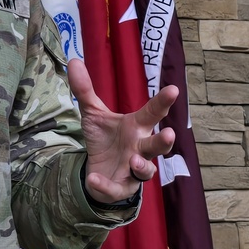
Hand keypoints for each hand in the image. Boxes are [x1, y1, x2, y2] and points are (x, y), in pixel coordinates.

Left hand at [67, 58, 177, 204]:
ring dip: (143, 166)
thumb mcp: (92, 113)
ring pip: (146, 170)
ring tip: (134, 160)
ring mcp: (134, 170)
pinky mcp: (121, 187)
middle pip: (156, 145)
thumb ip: (85, 89)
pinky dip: (105, 185)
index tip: (174, 89)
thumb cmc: (104, 139)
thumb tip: (74, 60)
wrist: (97, 170)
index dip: (163, 102)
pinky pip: (116, 188)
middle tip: (168, 133)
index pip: (152, 113)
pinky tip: (95, 178)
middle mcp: (140, 148)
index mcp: (136, 127)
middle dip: (163, 141)